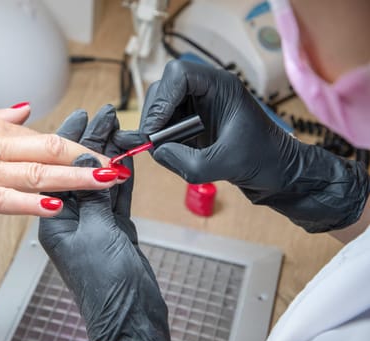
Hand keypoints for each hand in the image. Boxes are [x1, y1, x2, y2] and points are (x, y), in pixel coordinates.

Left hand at [39, 105, 170, 340]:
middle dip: (90, 141)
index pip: (59, 171)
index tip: (80, 117)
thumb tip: (87, 165)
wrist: (130, 316)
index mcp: (55, 221)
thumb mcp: (96, 234)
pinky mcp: (114, 230)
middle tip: (102, 116)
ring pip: (101, 181)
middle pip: (79, 171)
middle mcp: (72, 220)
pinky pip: (117, 197)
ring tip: (116, 129)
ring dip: (109, 155)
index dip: (69, 142)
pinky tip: (126, 159)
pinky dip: (123, 177)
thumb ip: (92, 197)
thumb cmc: (105, 287)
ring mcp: (95, 224)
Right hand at [115, 60, 368, 231]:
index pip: (179, 74)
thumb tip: (156, 152)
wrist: (278, 173)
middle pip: (165, 88)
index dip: (162, 99)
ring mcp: (199, 106)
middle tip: (154, 143)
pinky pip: (167, 124)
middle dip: (155, 115)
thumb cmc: (263, 161)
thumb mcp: (224, 165)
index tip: (156, 129)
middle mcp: (207, 90)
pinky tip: (175, 152)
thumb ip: (186, 162)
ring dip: (158, 129)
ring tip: (167, 150)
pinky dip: (164, 139)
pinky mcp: (194, 123)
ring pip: (162, 107)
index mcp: (221, 87)